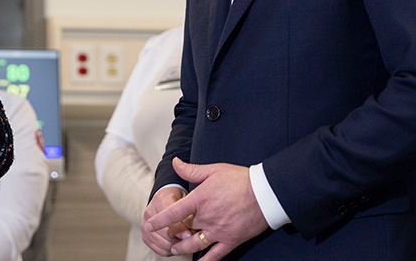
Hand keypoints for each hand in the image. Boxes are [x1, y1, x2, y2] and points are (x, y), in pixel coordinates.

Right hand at [141, 185, 188, 255]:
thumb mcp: (185, 200)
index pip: (169, 217)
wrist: (165, 199)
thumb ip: (186, 214)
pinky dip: (169, 251)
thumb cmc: (177, 199)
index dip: (180, 229)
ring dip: (175, 246)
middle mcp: (149, 213)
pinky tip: (175, 246)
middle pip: (165, 233)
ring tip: (183, 243)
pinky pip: (159, 250)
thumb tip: (187, 235)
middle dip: (179, 240)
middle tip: (189, 241)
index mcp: (160, 200)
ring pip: (163, 244)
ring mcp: (145, 226)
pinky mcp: (145, 237)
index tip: (189, 235)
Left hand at [145, 158, 268, 260]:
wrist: (266, 193)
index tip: (149, 224)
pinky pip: (215, 254)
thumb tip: (175, 163)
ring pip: (195, 244)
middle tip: (167, 235)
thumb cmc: (240, 179)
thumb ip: (192, 170)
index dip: (159, 220)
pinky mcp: (231, 240)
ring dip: (183, 248)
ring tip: (175, 250)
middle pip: (184, 229)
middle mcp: (207, 217)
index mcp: (200, 200)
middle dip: (174, 232)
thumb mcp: (214, 170)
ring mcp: (219, 231)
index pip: (173, 213)